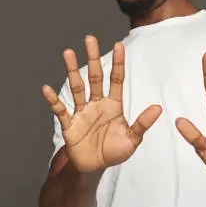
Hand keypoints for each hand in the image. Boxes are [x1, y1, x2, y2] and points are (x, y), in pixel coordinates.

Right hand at [42, 36, 161, 172]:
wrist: (94, 168)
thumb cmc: (114, 151)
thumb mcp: (132, 139)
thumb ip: (142, 123)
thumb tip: (158, 107)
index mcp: (113, 105)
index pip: (116, 79)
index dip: (118, 63)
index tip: (119, 44)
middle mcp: (96, 104)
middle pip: (95, 76)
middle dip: (93, 58)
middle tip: (90, 38)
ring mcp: (82, 112)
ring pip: (77, 87)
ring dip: (73, 70)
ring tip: (68, 53)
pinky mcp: (69, 125)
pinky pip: (60, 110)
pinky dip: (53, 100)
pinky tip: (47, 89)